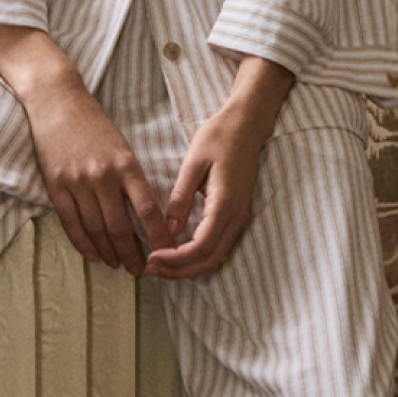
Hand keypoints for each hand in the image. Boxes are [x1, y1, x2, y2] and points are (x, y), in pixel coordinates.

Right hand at [0, 21, 171, 270]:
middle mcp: (103, 176)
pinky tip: (93, 254)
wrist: (57, 101)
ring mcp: (77, 182)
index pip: (147, 209)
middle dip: (132, 253)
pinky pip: (71, 223)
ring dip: (108, 252)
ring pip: (96, 229)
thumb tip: (145, 214)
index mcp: (126, 164)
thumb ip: (131, 178)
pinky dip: (83, 243)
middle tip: (140, 269)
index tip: (166, 251)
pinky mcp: (56, 185)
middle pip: (120, 226)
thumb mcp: (122, 146)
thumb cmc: (94, 123)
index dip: (158, 235)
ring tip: (117, 264)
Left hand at [145, 55, 293, 280]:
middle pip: (209, 260)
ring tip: (161, 264)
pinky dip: (199, 257)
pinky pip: (219, 246)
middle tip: (151, 268)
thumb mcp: (193, 163)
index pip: (201, 246)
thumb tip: (169, 230)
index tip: (152, 258)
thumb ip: (181, 198)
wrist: (247, 125)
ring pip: (216, 257)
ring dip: (189, 267)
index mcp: (225, 204)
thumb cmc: (219, 138)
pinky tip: (178, 252)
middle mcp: (237, 217)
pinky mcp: (237, 215)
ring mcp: (240, 218)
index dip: (175, 260)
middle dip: (179, 270)